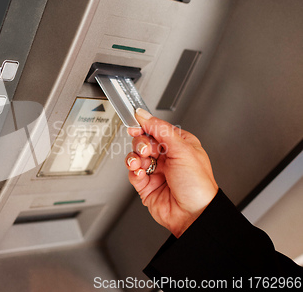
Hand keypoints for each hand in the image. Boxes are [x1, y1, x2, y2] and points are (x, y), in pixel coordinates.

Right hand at [125, 108, 218, 237]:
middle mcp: (168, 157)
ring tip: (141, 163)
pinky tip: (141, 173)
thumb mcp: (183, 150)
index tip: (135, 125)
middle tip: (145, 151)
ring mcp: (156, 171)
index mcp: (180, 145)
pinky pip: (133, 172)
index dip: (145, 126)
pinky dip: (134, 171)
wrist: (193, 215)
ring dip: (135, 158)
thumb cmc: (198, 186)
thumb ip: (161, 130)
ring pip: (136, 156)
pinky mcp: (146, 184)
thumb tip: (144, 115)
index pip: (157, 129)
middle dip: (141, 144)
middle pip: (143, 141)